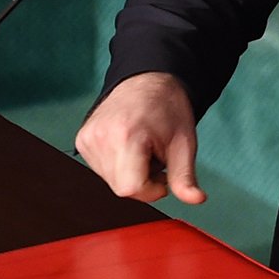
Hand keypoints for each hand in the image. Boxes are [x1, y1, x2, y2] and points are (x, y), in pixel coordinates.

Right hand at [75, 72, 205, 204]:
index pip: (130, 189)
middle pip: (121, 188)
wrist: (148, 79)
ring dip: (130, 173)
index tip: (163, 174)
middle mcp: (101, 137)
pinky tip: (128, 146)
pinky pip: (100, 169)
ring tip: (142, 149)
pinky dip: (118, 165)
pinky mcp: (82, 139)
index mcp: (127, 136)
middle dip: (143, 181)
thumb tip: (197, 200)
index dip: (152, 189)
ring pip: (110, 181)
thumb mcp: (184, 142)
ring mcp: (87, 138)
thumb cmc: (168, 108)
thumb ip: (185, 176)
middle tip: (155, 157)